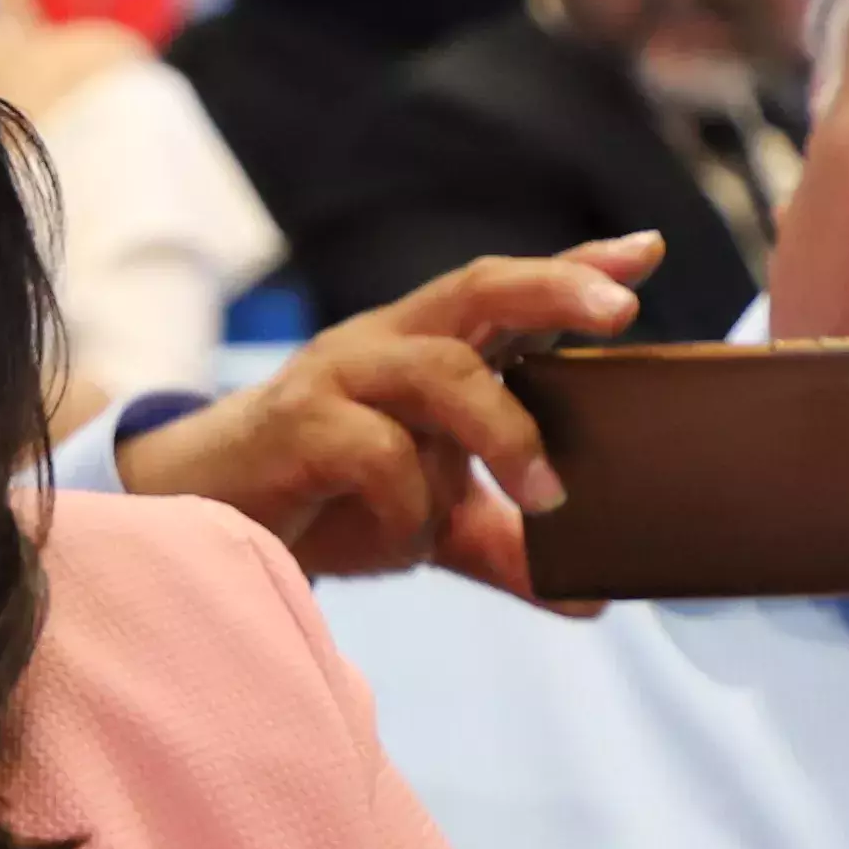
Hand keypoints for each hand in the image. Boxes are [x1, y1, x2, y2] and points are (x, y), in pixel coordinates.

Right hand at [110, 237, 659, 593]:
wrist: (202, 523)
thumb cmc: (322, 501)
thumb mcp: (428, 520)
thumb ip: (505, 547)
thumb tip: (594, 596)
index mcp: (425, 350)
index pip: (508, 293)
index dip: (575, 269)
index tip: (647, 253)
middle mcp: (386, 344)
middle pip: (479, 287)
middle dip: (555, 290)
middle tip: (620, 314)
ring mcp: (340, 376)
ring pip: (441, 369)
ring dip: (506, 432)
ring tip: (546, 498)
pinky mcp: (298, 425)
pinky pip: (376, 451)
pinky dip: (410, 504)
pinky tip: (408, 541)